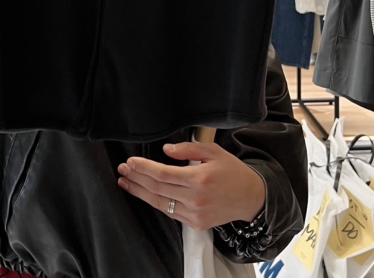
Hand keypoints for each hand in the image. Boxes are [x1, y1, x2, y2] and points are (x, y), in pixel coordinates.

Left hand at [117, 142, 265, 231]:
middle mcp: (195, 199)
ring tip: (125, 183)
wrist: (251, 198)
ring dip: (140, 192)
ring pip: (160, 204)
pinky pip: (170, 212)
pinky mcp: (196, 224)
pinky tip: (145, 194)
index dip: (144, 168)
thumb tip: (165, 150)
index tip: (130, 162)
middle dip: (137, 178)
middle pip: (157, 189)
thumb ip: (187, 149)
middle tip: (122, 170)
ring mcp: (195, 214)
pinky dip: (155, 202)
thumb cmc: (232, 171)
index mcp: (199, 179)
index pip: (163, 174)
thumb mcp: (213, 151)